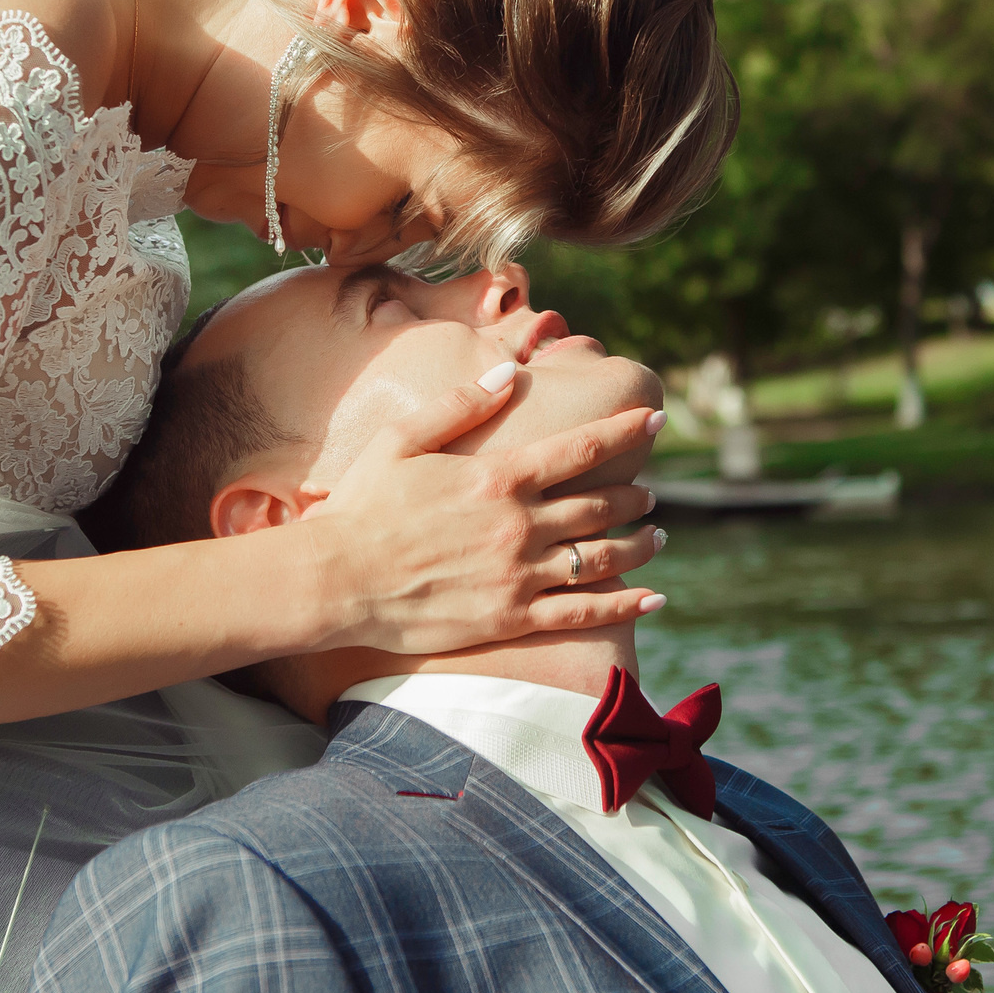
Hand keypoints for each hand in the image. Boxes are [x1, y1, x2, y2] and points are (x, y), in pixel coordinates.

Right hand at [301, 366, 666, 652]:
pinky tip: (652, 596)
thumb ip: (459, 405)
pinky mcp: (511, 617)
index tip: (656, 420)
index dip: (625, 431)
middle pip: (600, 505)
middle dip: (634, 495)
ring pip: (600, 558)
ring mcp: (519, 574)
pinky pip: (582, 612)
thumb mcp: (401, 440)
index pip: (580, 449)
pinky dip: (624, 604)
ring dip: (638, 545)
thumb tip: (508, 375)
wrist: (335, 580)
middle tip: (652, 491)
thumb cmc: (362, 506)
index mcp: (497, 476)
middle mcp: (518, 524)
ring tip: (658, 536)